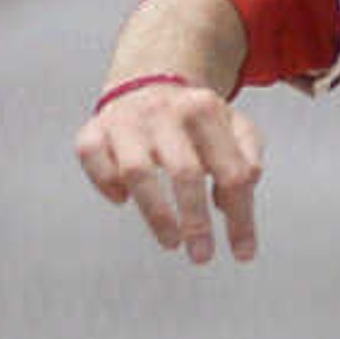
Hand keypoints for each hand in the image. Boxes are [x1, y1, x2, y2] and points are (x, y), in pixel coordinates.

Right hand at [73, 75, 263, 263]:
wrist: (150, 83)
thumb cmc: (197, 121)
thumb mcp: (235, 128)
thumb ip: (247, 160)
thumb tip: (228, 203)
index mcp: (206, 110)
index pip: (233, 172)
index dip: (241, 217)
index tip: (242, 254)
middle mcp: (165, 112)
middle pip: (185, 172)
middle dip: (196, 220)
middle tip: (201, 255)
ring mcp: (126, 120)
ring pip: (137, 171)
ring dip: (155, 213)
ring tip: (170, 241)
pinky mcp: (94, 129)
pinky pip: (92, 158)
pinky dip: (106, 183)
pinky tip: (122, 200)